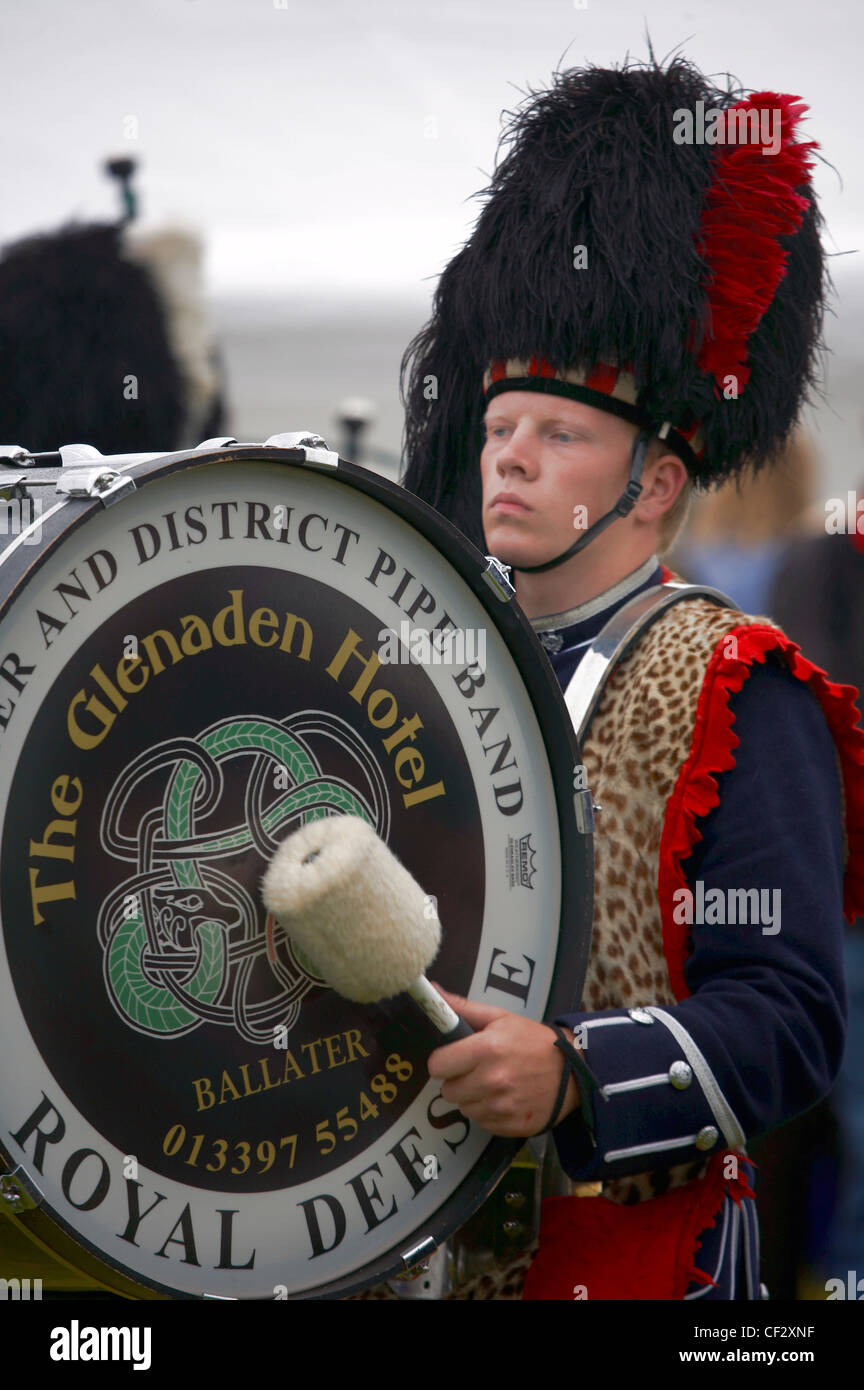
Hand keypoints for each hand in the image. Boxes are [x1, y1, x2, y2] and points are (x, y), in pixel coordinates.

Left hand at [426, 987, 580, 1137]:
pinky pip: (483, 1123)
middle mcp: (491, 1081)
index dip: (443, 1061)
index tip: (453, 1058)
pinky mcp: (511, 1126)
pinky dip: (489, 1113)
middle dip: (457, 1080)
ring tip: (493, 1084)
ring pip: (464, 1108)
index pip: (437, 1066)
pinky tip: (504, 1099)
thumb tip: (433, 990)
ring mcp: (502, 1107)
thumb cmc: (532, 1040)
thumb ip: (464, 1008)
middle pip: (447, 1091)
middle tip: (476, 1071)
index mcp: (486, 1049)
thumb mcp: (500, 1018)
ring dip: (473, 1098)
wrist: (572, 1070)